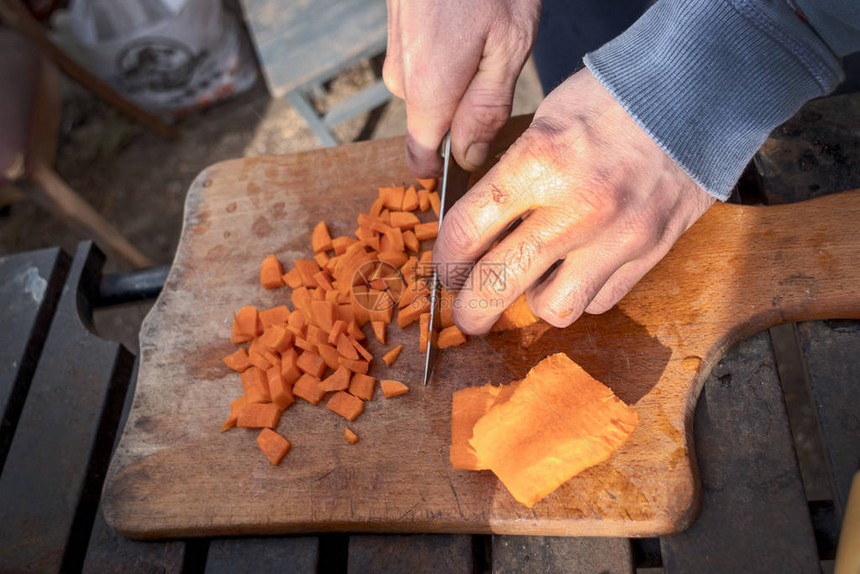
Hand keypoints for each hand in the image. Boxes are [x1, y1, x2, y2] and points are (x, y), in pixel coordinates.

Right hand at [383, 0, 539, 175]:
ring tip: (488, 42)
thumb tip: (469, 158)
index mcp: (428, 90)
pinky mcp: (399, 35)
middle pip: (432, 126)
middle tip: (500, 76)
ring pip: (430, 94)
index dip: (449, 169)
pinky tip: (471, 28)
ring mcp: (396, 55)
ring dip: (460, 82)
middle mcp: (402, 78)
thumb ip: (487, 107)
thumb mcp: (509, 42)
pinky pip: (424, 67)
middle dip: (465, 115)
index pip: (422, 159)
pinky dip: (449, 57)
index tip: (479, 157)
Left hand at [433, 68, 715, 333]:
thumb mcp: (543, 121)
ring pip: (554, 308)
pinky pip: (600, 300)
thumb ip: (509, 177)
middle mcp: (576, 209)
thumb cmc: (611, 98)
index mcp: (538, 164)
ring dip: (534, 301)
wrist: (696, 93)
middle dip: (471, 309)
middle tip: (466, 314)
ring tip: (533, 282)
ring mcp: (617, 237)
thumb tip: (478, 228)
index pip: (466, 232)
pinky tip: (577, 270)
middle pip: (498, 284)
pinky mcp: (650, 253)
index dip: (446, 259)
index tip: (447, 267)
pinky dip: (582, 293)